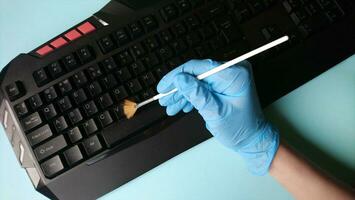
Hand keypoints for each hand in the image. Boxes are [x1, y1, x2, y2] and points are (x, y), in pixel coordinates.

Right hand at [157, 59, 278, 174]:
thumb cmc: (241, 128)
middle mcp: (231, 72)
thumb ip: (196, 94)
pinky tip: (181, 106)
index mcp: (234, 74)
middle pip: (196, 74)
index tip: (164, 86)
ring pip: (197, 82)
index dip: (178, 76)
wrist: (252, 139)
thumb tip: (179, 79)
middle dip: (178, 88)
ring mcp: (227, 79)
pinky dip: (191, 97)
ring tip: (170, 106)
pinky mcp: (223, 86)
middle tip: (164, 99)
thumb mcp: (215, 112)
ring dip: (183, 94)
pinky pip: (203, 87)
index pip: (199, 67)